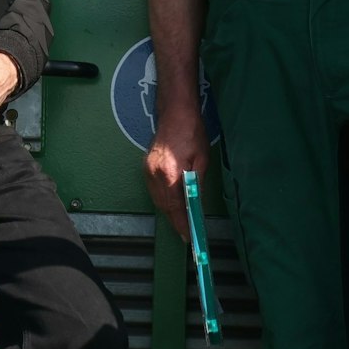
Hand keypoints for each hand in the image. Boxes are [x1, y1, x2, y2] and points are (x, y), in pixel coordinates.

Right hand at [144, 103, 209, 241]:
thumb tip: (196, 204)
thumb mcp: (202, 159)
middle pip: (163, 205)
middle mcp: (154, 174)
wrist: (175, 112)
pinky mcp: (146, 166)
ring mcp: (148, 170)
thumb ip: (197, 184)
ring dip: (169, 211)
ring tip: (182, 222)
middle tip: (186, 233)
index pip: (174, 206)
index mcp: (169, 172)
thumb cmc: (191, 132)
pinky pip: (154, 190)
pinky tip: (172, 204)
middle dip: (175, 220)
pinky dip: (163, 200)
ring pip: (157, 199)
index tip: (188, 236)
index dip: (181, 223)